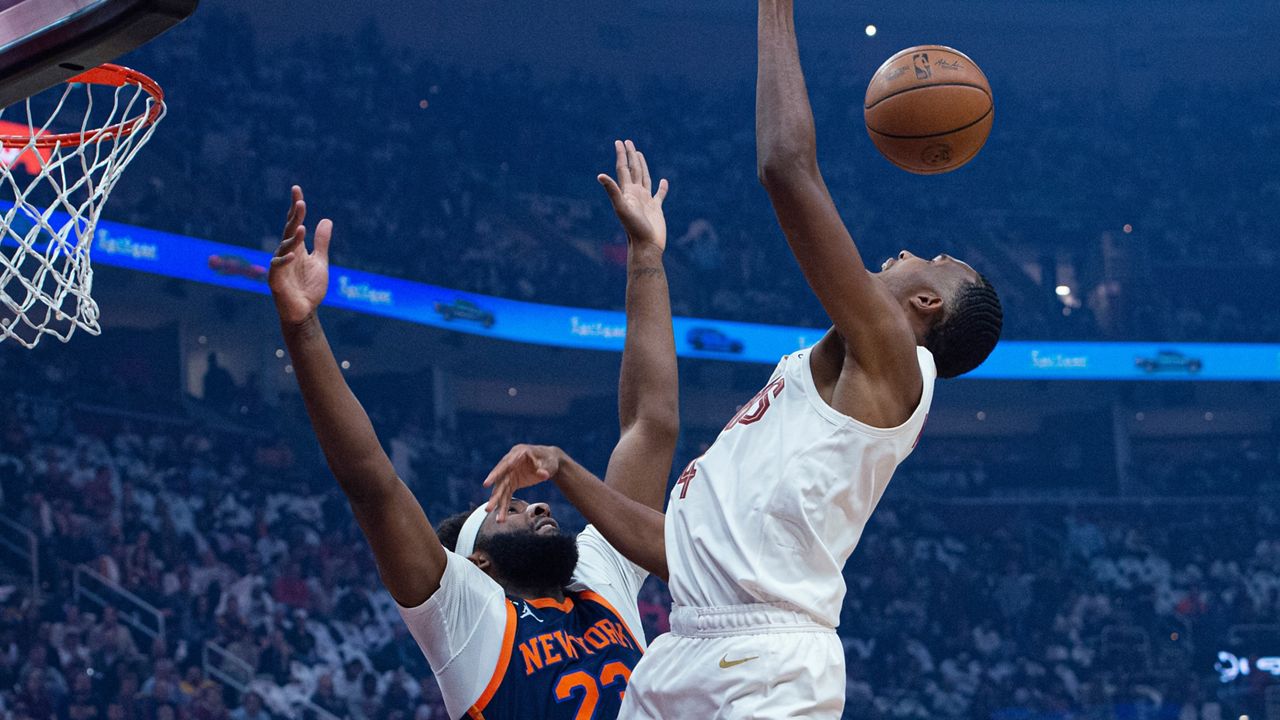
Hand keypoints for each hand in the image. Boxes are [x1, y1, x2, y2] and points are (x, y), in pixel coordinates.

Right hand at [269, 186, 330, 325]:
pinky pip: (278, 267)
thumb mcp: (320, 261)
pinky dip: (285, 260)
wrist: (304, 311)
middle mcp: (286, 253)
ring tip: (302, 227)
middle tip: (301, 201)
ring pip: (284, 247)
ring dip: (293, 238)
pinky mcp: (275, 280)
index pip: (294, 223)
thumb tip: (326, 220)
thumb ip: (321, 242)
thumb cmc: (310, 287)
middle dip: (294, 217)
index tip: (296, 189)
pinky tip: (295, 253)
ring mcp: (279, 266)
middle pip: (289, 231)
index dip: (295, 207)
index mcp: (296, 247)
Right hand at [482, 445, 564, 522]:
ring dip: (499, 505)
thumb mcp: (549, 464)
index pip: (505, 464)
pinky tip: (502, 518)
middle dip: (495, 496)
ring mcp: (509, 473)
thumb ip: (545, 469)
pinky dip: (505, 506)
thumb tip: (543, 474)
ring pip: (502, 490)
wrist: (550, 461)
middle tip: (488, 509)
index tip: (486, 484)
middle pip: (500, 480)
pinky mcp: (512, 482)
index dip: (495, 474)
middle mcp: (510, 463)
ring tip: (499, 520)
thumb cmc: (549, 460)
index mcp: (518, 453)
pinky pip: (506, 495)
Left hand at [598, 140, 668, 250]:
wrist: (646, 246)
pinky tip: (664, 182)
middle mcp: (635, 194)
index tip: (620, 141)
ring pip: (644, 178)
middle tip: (628, 142)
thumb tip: (600, 175)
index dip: (621, 155)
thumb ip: (612, 191)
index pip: (623, 169)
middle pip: (633, 170)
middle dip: (630, 156)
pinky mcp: (657, 209)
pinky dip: (662, 187)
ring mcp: (646, 201)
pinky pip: (660, 194)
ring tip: (639, 154)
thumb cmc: (633, 228)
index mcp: (627, 192)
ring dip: (642, 166)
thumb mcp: (622, 208)